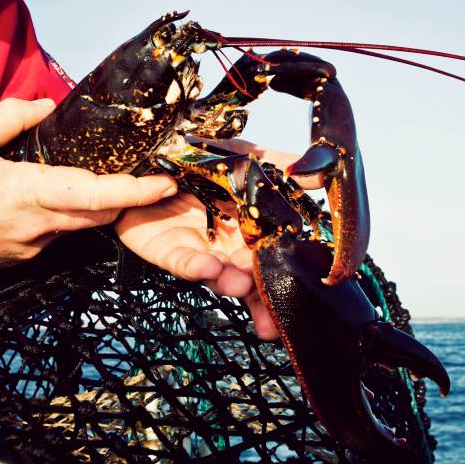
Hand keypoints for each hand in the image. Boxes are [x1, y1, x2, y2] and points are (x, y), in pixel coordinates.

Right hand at [0, 98, 176, 274]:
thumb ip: (10, 117)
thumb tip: (47, 107)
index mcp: (27, 193)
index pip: (96, 193)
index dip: (136, 191)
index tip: (165, 182)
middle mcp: (38, 226)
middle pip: (100, 212)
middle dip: (129, 196)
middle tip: (148, 175)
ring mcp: (32, 247)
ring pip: (81, 224)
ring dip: (97, 203)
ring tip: (104, 177)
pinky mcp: (24, 258)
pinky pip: (58, 233)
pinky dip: (67, 214)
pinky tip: (56, 195)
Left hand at [115, 138, 321, 341]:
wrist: (148, 162)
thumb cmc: (197, 163)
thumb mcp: (242, 157)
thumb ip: (278, 164)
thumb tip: (316, 171)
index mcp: (248, 230)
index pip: (271, 260)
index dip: (286, 280)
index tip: (301, 295)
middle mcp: (226, 246)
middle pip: (247, 278)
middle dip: (259, 295)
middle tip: (273, 306)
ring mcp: (198, 251)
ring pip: (218, 275)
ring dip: (231, 282)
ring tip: (242, 285)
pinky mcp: (167, 251)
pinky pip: (182, 262)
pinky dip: (196, 267)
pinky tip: (209, 267)